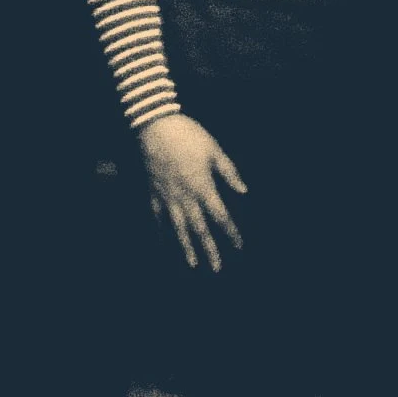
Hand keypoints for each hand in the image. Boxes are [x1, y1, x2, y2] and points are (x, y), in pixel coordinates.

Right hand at [136, 113, 245, 271]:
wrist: (155, 128)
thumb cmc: (189, 136)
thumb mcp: (215, 150)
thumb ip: (229, 172)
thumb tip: (243, 191)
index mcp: (204, 187)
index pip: (221, 216)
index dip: (231, 233)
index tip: (240, 247)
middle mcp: (186, 197)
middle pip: (200, 229)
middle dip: (210, 250)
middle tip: (216, 268)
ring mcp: (168, 197)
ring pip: (179, 228)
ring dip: (186, 247)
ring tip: (192, 263)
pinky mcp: (154, 193)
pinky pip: (157, 217)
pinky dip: (161, 231)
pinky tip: (163, 242)